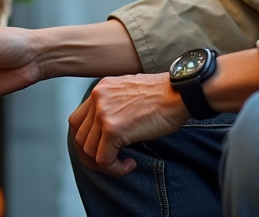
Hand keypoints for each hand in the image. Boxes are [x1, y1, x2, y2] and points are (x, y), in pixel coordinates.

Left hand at [68, 72, 189, 176]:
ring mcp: (103, 113)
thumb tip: (108, 130)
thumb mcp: (132, 92)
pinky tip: (130, 164)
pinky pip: (103, 159)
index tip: (104, 148)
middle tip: (111, 161)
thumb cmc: (165, 95)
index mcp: (101, 88)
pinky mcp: (113, 129)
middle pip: (79, 136)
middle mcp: (97, 98)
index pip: (78, 120)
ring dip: (104, 163)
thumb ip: (115, 105)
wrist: (180, 93)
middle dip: (92, 155)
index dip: (88, 140)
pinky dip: (115, 168)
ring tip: (123, 163)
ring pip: (88, 150)